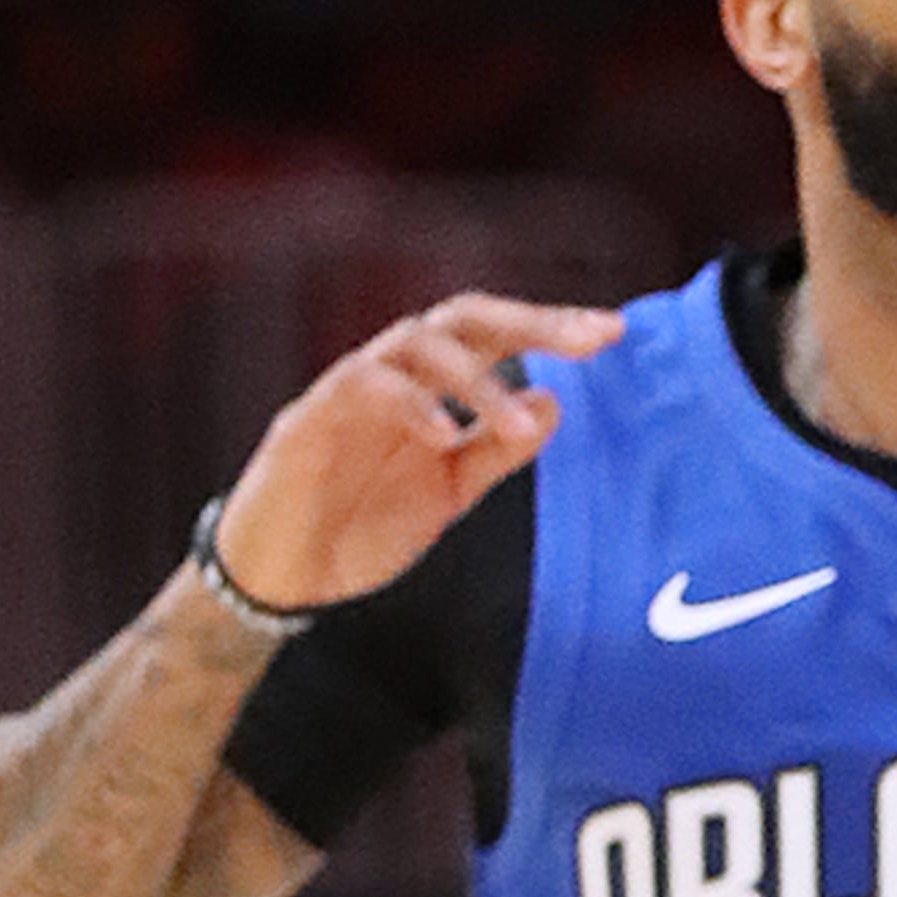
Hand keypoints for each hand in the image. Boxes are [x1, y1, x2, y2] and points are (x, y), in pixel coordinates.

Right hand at [210, 295, 619, 613]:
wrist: (283, 578)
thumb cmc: (361, 527)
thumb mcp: (449, 494)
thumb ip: (497, 451)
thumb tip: (557, 404)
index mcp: (431, 389)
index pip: (494, 337)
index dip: (550, 328)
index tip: (613, 333)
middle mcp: (394, 375)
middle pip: (462, 318)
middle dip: (530, 321)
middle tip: (590, 341)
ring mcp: (348, 391)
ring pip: (415, 344)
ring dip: (476, 381)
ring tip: (519, 425)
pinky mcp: (307, 419)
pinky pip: (361, 387)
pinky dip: (410, 405)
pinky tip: (444, 435)